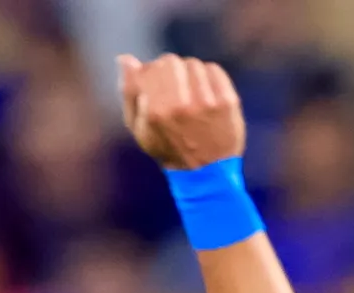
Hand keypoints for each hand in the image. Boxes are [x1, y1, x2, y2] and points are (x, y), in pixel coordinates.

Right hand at [118, 52, 245, 169]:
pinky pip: (213, 70)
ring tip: (190, 94)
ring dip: (189, 74)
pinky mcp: (227, 102)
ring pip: (192, 64)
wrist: (207, 172)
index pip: (151, 68)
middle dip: (169, 71)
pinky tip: (205, 94)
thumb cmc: (167, 147)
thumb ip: (128, 92)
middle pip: (171, 61)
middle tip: (174, 88)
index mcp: (156, 112)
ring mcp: (206, 103)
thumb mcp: (138, 127)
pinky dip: (208, 77)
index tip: (156, 87)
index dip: (151, 74)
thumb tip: (126, 60)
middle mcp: (181, 105)